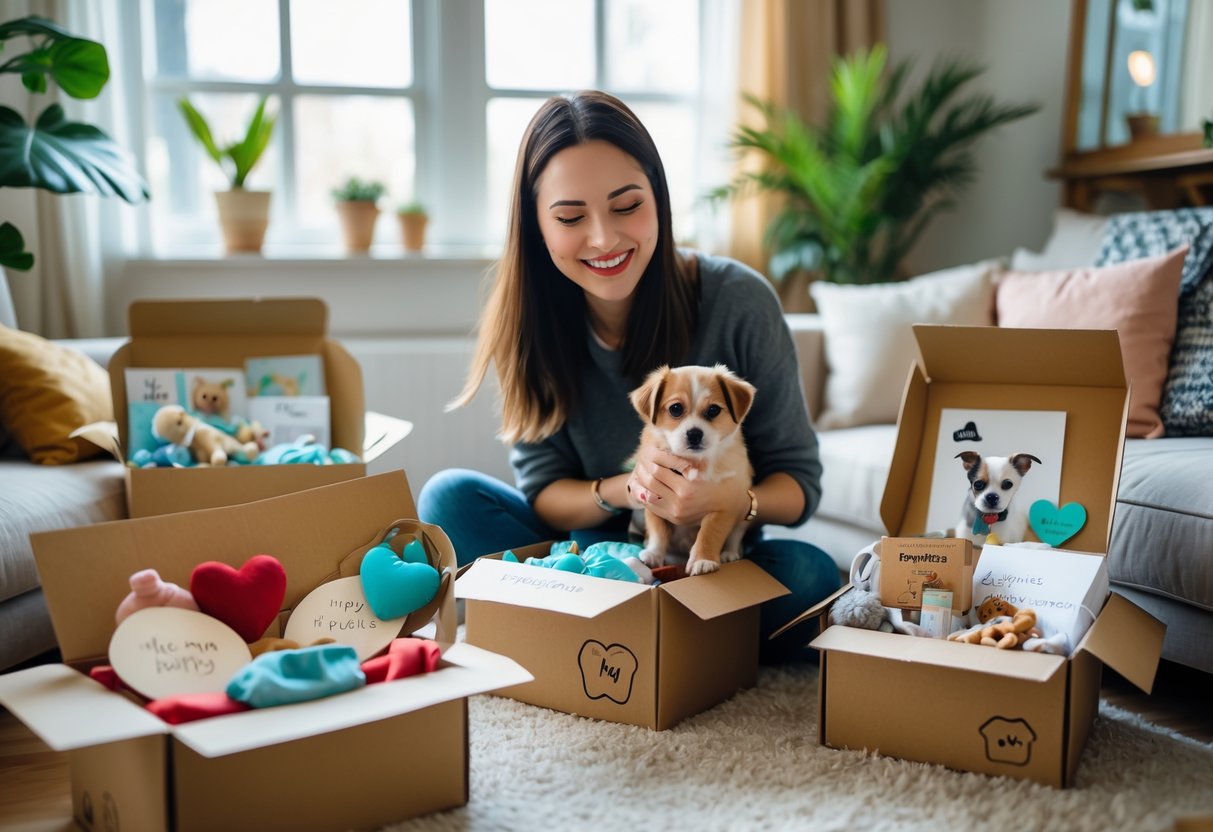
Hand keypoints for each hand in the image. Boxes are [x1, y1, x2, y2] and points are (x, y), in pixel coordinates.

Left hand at [626, 446, 746, 525]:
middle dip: (643, 468)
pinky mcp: (673, 519)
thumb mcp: (707, 469)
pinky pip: (651, 506)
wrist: (732, 508)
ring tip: (638, 470)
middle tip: (641, 458)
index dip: (651, 458)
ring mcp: (675, 513)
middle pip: (651, 481)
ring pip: (647, 494)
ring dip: (640, 481)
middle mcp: (680, 502)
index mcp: (688, 488)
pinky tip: (640, 485)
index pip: (659, 469)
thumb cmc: (722, 483)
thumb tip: (666, 445)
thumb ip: (688, 460)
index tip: (649, 450)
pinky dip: (643, 494)